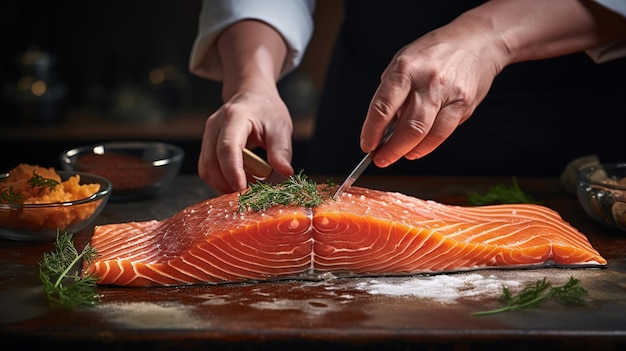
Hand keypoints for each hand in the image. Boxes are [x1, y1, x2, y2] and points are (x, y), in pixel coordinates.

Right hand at [198, 88, 293, 193]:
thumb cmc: (267, 109)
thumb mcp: (281, 126)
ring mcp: (208, 134)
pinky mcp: (207, 144)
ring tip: (247, 187)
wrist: (252, 94)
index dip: (233, 171)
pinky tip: (239, 181)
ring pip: (206, 168)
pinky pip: (207, 168)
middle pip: (211, 161)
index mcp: (235, 117)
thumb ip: (281, 150)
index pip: (227, 147)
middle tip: (249, 195)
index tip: (243, 190)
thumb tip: (285, 173)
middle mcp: (215, 125)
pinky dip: (220, 179)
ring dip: (223, 183)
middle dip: (227, 183)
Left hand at [360, 12, 506, 167]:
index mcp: (405, 69)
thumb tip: (381, 126)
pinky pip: (442, 133)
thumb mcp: (403, 62)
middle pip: (407, 127)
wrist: (477, 41)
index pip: (383, 107)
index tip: (366, 145)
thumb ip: (391, 93)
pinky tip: (416, 150)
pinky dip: (426, 147)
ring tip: (397, 156)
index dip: (372, 131)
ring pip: (425, 134)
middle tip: (380, 158)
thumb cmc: (434, 53)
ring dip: (407, 151)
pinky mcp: (464, 105)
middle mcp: (427, 82)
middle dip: (390, 149)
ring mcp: (448, 94)